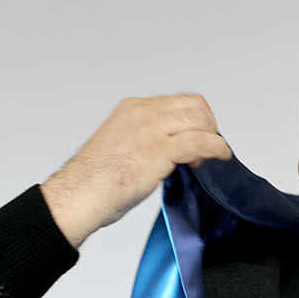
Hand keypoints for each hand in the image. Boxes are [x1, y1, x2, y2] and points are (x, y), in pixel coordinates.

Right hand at [40, 94, 231, 247]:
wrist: (79, 196)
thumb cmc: (94, 182)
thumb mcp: (122, 146)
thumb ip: (147, 140)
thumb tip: (171, 150)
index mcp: (133, 109)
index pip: (178, 101)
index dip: (195, 118)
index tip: (198, 136)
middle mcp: (143, 113)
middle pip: (194, 105)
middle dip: (208, 125)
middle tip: (208, 146)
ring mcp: (151, 130)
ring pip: (199, 120)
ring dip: (212, 137)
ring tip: (210, 156)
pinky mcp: (159, 150)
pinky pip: (199, 141)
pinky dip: (215, 148)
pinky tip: (219, 157)